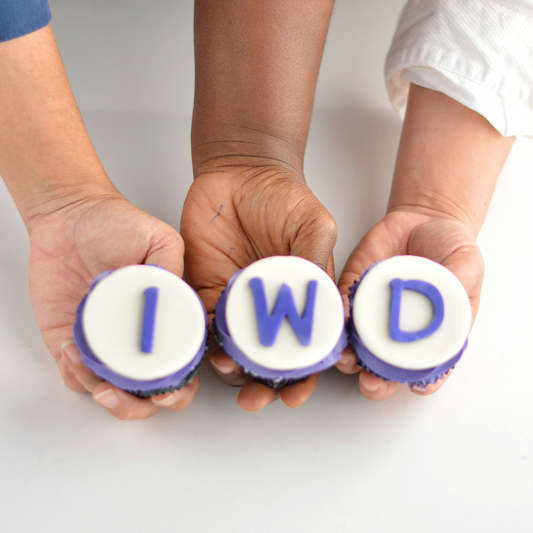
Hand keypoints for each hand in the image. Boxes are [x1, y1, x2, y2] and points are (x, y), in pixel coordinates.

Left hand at [28, 191, 198, 419]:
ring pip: (107, 390)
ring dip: (100, 390)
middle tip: (125, 394)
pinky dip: (73, 375)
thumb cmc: (117, 224)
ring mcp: (104, 343)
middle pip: (144, 393)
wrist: (71, 216)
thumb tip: (179, 306)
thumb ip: (172, 270)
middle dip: (136, 405)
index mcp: (165, 321)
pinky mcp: (70, 340)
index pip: (181, 367)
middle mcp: (137, 339)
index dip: (179, 388)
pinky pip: (73, 374)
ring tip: (85, 360)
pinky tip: (71, 352)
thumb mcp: (159, 239)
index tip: (168, 390)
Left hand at [181, 167, 336, 410]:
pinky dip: (205, 339)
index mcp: (301, 300)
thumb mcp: (314, 225)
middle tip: (256, 399)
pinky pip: (205, 321)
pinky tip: (205, 349)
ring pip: (234, 348)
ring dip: (232, 368)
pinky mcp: (207, 289)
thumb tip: (332, 308)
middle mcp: (269, 308)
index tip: (296, 394)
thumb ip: (318, 262)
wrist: (240, 173)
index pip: (304, 348)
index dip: (302, 376)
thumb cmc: (285, 198)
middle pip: (266, 358)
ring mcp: (236, 301)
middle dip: (263, 386)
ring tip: (230, 372)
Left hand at [337, 210, 482, 399]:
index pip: (426, 367)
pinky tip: (337, 321)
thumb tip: (453, 306)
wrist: (423, 218)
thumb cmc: (450, 248)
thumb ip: (459, 284)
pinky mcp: (353, 290)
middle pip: (386, 367)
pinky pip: (341, 308)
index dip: (422, 382)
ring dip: (349, 358)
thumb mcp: (465, 263)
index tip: (415, 387)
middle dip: (376, 381)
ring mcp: (373, 313)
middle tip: (371, 383)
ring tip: (347, 360)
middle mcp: (398, 330)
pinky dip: (338, 318)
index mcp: (430, 333)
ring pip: (357, 345)